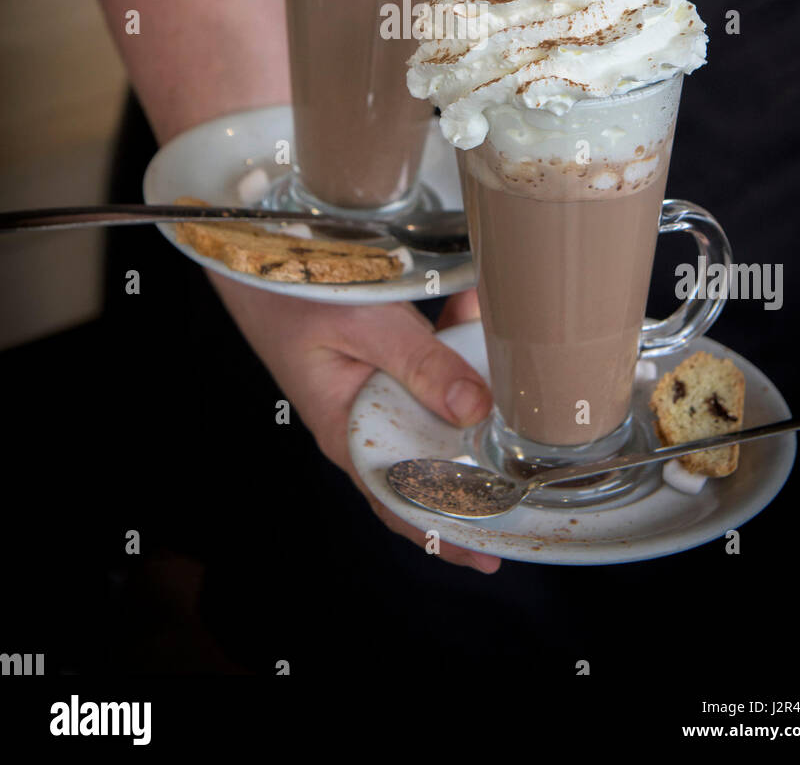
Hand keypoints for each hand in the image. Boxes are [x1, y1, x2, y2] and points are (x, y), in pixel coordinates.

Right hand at [216, 277, 500, 573]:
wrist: (260, 249)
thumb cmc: (295, 292)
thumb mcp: (364, 327)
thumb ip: (420, 365)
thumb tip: (477, 409)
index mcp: (347, 431)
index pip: (399, 501)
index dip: (442, 531)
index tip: (487, 554)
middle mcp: (364, 418)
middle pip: (430, 458)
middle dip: (481, 460)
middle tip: (534, 477)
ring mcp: (376, 386)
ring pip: (438, 404)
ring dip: (474, 384)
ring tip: (513, 363)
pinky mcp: (386, 354)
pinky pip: (432, 359)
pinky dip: (457, 336)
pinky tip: (475, 306)